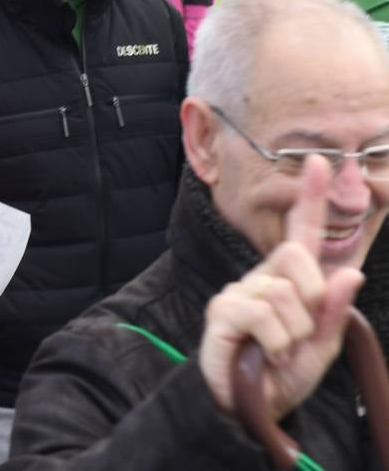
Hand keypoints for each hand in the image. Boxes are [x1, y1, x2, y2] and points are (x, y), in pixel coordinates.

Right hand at [198, 157, 364, 419]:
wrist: (251, 409)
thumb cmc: (283, 375)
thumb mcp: (322, 348)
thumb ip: (337, 312)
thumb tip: (350, 271)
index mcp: (290, 282)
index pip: (303, 233)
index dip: (312, 197)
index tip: (321, 162)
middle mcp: (262, 278)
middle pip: (298, 258)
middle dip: (313, 301)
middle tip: (301, 334)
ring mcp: (239, 292)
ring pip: (284, 294)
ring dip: (293, 334)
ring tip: (278, 352)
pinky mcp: (222, 310)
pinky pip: (261, 311)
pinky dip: (274, 341)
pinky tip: (264, 354)